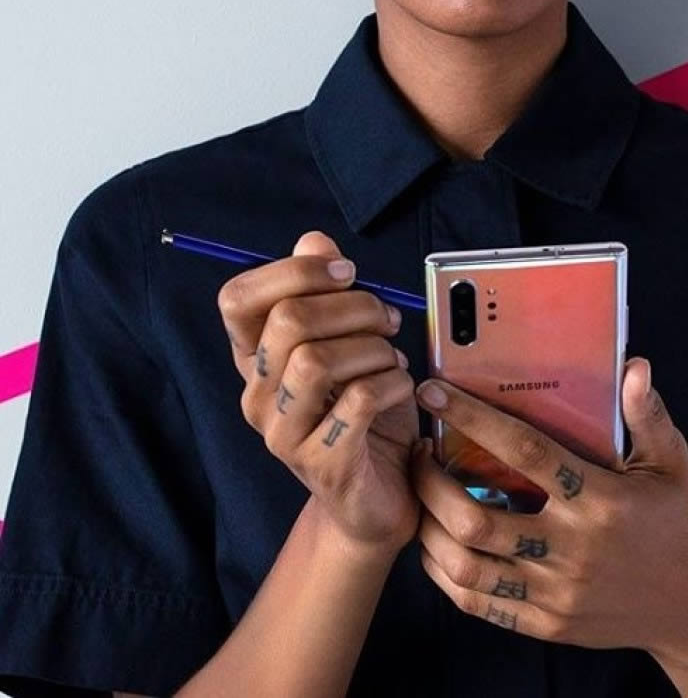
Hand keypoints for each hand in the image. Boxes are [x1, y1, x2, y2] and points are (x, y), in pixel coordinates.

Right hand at [218, 230, 419, 555]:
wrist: (379, 495)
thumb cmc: (366, 412)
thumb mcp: (351, 344)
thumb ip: (329, 292)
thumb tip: (314, 240)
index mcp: (256, 359)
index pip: (237, 298)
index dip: (293, 271)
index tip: (347, 273)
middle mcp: (258, 395)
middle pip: (287, 322)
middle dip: (353, 308)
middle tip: (386, 321)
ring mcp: (283, 434)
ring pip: (317, 362)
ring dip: (372, 350)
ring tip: (393, 360)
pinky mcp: (321, 465)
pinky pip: (357, 402)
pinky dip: (392, 384)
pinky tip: (402, 389)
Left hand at [409, 358, 687, 665]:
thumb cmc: (674, 522)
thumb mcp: (670, 464)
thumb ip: (646, 415)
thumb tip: (635, 366)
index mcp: (599, 501)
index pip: (524, 452)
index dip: (472, 419)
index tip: (434, 393)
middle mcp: (571, 549)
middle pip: (476, 518)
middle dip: (430, 481)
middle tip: (417, 452)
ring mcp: (555, 593)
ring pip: (466, 565)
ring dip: (428, 526)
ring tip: (420, 493)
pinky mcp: (545, 624)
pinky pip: (477, 602)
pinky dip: (443, 572)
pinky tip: (435, 543)